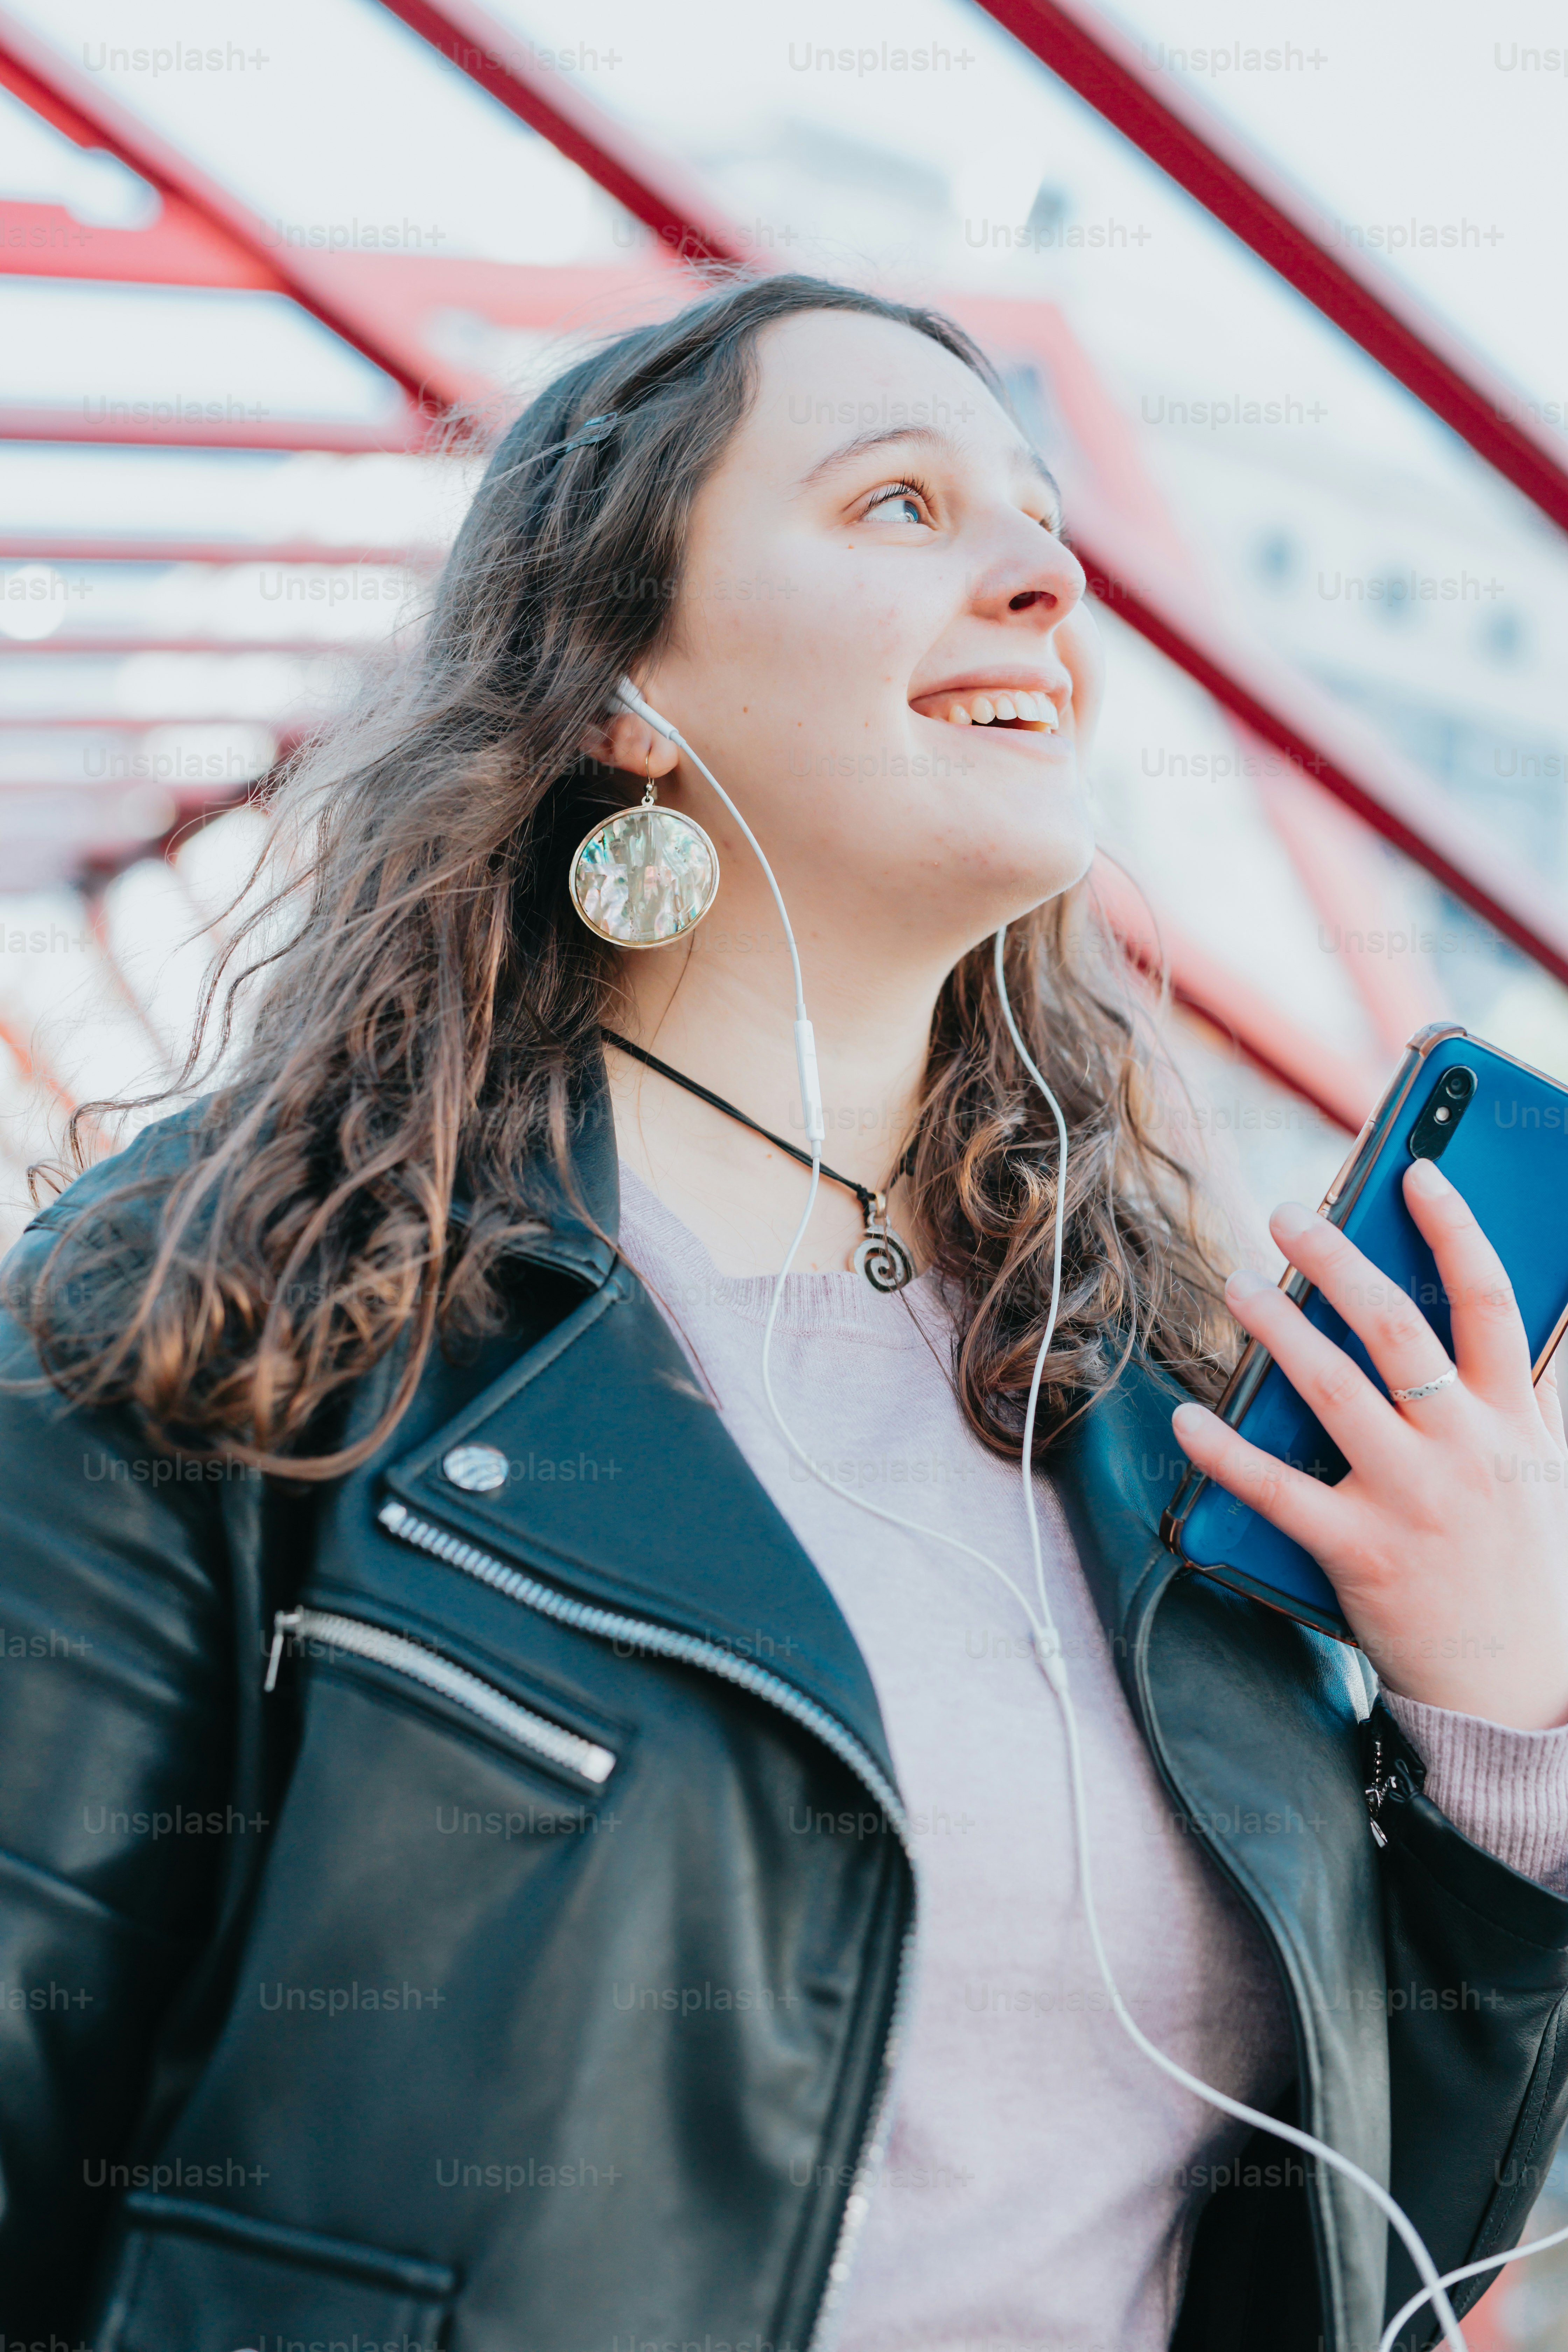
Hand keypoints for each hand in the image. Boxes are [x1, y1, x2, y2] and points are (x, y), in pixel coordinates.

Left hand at [1170, 1155, 1567, 1729]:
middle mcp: (1467, 1449)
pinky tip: (1187, 1419)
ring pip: (1330, 1388)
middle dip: (1336, 1258)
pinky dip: (1225, 1453)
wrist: (1527, 1692)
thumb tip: (1468, 1318)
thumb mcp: (1540, 1470)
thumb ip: (1506, 1397)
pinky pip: (1278, 1491)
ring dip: (1276, 1326)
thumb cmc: (1525, 1568)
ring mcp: (1415, 1500)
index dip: (1455, 1227)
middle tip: (1287, 1214)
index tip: (1415, 1171)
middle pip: (1395, 1325)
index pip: (1492, 1299)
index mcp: (1515, 1419)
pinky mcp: (1363, 1555)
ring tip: (1238, 1283)